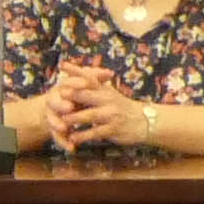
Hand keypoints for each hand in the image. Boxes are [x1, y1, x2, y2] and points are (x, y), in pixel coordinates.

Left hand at [40, 66, 158, 152]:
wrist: (144, 121)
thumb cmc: (121, 106)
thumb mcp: (109, 93)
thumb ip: (94, 85)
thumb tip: (77, 72)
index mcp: (104, 89)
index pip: (90, 77)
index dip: (76, 71)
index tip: (63, 65)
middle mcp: (107, 99)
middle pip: (88, 95)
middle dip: (74, 94)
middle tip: (59, 94)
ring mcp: (111, 114)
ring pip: (90, 115)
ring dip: (75, 118)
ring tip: (62, 120)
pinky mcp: (113, 129)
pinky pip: (95, 132)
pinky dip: (83, 136)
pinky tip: (73, 138)